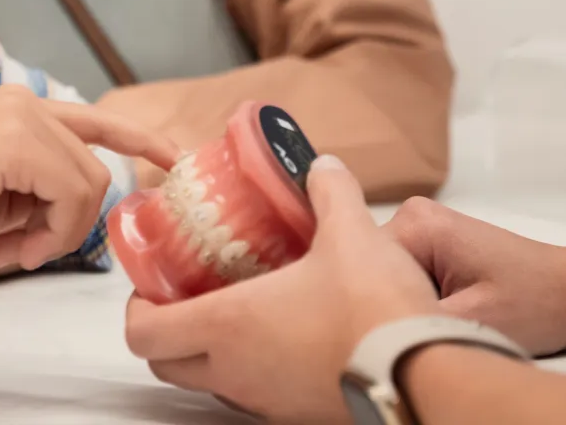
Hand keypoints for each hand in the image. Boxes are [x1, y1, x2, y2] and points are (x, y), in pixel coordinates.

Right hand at [0, 86, 178, 279]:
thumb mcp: (0, 199)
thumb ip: (42, 186)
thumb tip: (92, 194)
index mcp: (14, 109)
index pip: (93, 121)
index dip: (138, 138)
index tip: (174, 158)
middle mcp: (20, 101)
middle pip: (94, 167)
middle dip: (70, 223)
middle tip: (22, 251)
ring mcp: (17, 116)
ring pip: (88, 184)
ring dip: (56, 234)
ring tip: (9, 249)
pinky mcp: (13, 142)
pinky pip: (70, 196)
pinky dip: (49, 234)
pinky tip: (6, 248)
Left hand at [125, 155, 437, 423]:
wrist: (429, 377)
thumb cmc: (375, 310)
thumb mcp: (350, 231)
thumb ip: (329, 191)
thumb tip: (323, 166)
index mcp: (229, 325)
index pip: (144, 334)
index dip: (136, 309)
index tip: (151, 285)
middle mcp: (237, 373)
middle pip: (167, 366)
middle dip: (165, 332)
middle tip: (185, 295)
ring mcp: (268, 402)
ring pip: (212, 385)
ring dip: (210, 353)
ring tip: (237, 309)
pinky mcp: (301, 417)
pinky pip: (257, 398)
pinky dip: (254, 370)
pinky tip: (286, 335)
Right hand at [385, 197, 565, 355]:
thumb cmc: (537, 303)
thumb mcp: (468, 323)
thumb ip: (410, 320)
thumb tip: (369, 329)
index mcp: (416, 223)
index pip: (363, 268)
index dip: (378, 307)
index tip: (409, 330)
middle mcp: (414, 216)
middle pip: (375, 272)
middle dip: (397, 306)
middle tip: (434, 330)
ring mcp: (425, 228)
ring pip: (390, 278)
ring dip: (412, 306)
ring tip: (448, 322)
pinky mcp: (437, 245)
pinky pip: (409, 277)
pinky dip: (424, 302)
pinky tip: (451, 316)